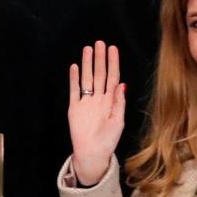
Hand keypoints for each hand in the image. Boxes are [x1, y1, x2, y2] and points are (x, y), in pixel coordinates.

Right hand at [67, 40, 125, 185]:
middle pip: (99, 74)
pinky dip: (73, 79)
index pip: (113, 77)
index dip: (113, 63)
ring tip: (87, 49)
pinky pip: (74, 90)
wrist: (92, 153)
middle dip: (100, 58)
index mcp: (111, 101)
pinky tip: (74, 67)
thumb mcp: (118, 122)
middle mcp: (98, 98)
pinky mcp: (75, 108)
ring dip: (87, 64)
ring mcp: (86, 102)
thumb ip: (118, 103)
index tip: (113, 49)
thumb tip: (122, 84)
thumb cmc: (108, 141)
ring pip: (87, 78)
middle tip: (99, 43)